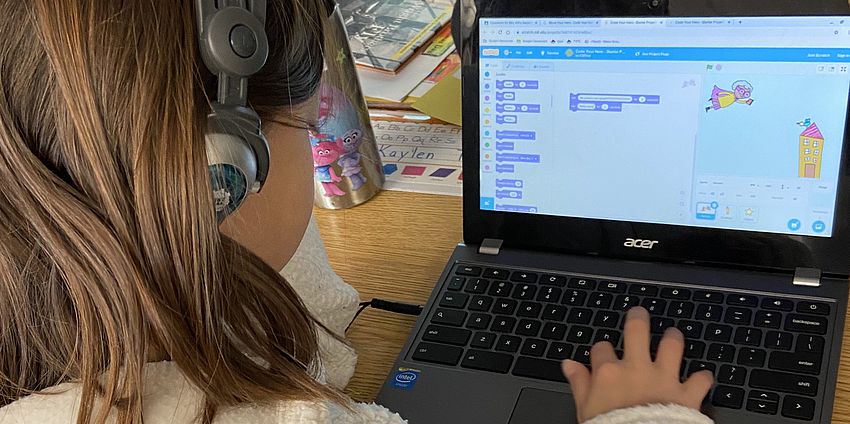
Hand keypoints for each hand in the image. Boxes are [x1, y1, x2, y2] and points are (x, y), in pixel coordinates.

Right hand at [561, 307, 713, 421]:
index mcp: (609, 373)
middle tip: (640, 313)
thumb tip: (569, 366)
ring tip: (673, 335)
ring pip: (672, 346)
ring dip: (673, 339)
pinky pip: (700, 380)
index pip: (601, 348)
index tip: (603, 354)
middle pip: (637, 331)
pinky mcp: (686, 395)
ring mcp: (663, 380)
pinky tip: (701, 377)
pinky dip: (702, 378)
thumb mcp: (585, 410)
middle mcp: (637, 370)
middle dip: (638, 318)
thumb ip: (579, 384)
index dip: (602, 349)